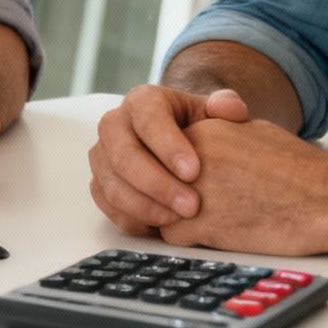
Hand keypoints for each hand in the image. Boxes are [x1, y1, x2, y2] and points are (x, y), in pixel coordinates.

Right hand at [88, 84, 249, 234]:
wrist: (178, 145)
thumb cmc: (196, 128)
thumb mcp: (212, 113)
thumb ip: (226, 106)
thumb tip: (228, 108)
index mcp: (142, 101)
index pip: (148, 118)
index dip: (168, 146)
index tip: (194, 172)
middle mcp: (114, 124)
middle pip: (123, 155)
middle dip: (157, 184)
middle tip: (191, 206)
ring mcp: (102, 155)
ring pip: (112, 184)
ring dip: (146, 207)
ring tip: (180, 220)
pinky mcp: (99, 182)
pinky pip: (107, 205)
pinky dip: (133, 219)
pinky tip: (161, 227)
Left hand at [158, 118, 327, 255]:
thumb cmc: (299, 171)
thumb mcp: (252, 133)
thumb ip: (216, 139)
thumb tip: (194, 154)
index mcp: (203, 129)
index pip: (165, 154)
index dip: (178, 175)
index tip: (197, 184)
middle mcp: (190, 154)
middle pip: (158, 180)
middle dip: (172, 196)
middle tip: (204, 205)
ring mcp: (191, 188)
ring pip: (160, 208)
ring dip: (179, 218)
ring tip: (218, 218)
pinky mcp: (199, 222)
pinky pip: (172, 234)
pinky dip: (191, 239)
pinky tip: (222, 233)